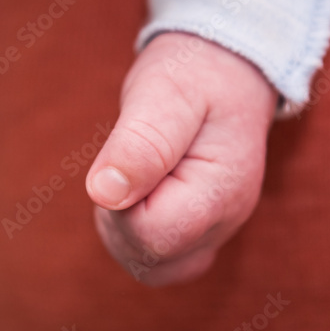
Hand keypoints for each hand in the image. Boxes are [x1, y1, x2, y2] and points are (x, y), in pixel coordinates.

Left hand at [86, 31, 276, 285]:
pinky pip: (158, 258)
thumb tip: (103, 194)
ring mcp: (216, 228)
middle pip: (149, 260)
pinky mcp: (200, 227)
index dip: (120, 205)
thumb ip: (139, 143)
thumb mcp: (164, 92)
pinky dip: (134, 233)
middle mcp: (225, 220)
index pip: (152, 235)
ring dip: (122, 228)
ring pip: (150, 266)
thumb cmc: (194, 73)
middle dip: (118, 218)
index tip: (124, 158)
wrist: (226, 63)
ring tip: (132, 171)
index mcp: (222, 190)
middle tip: (125, 161)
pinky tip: (137, 190)